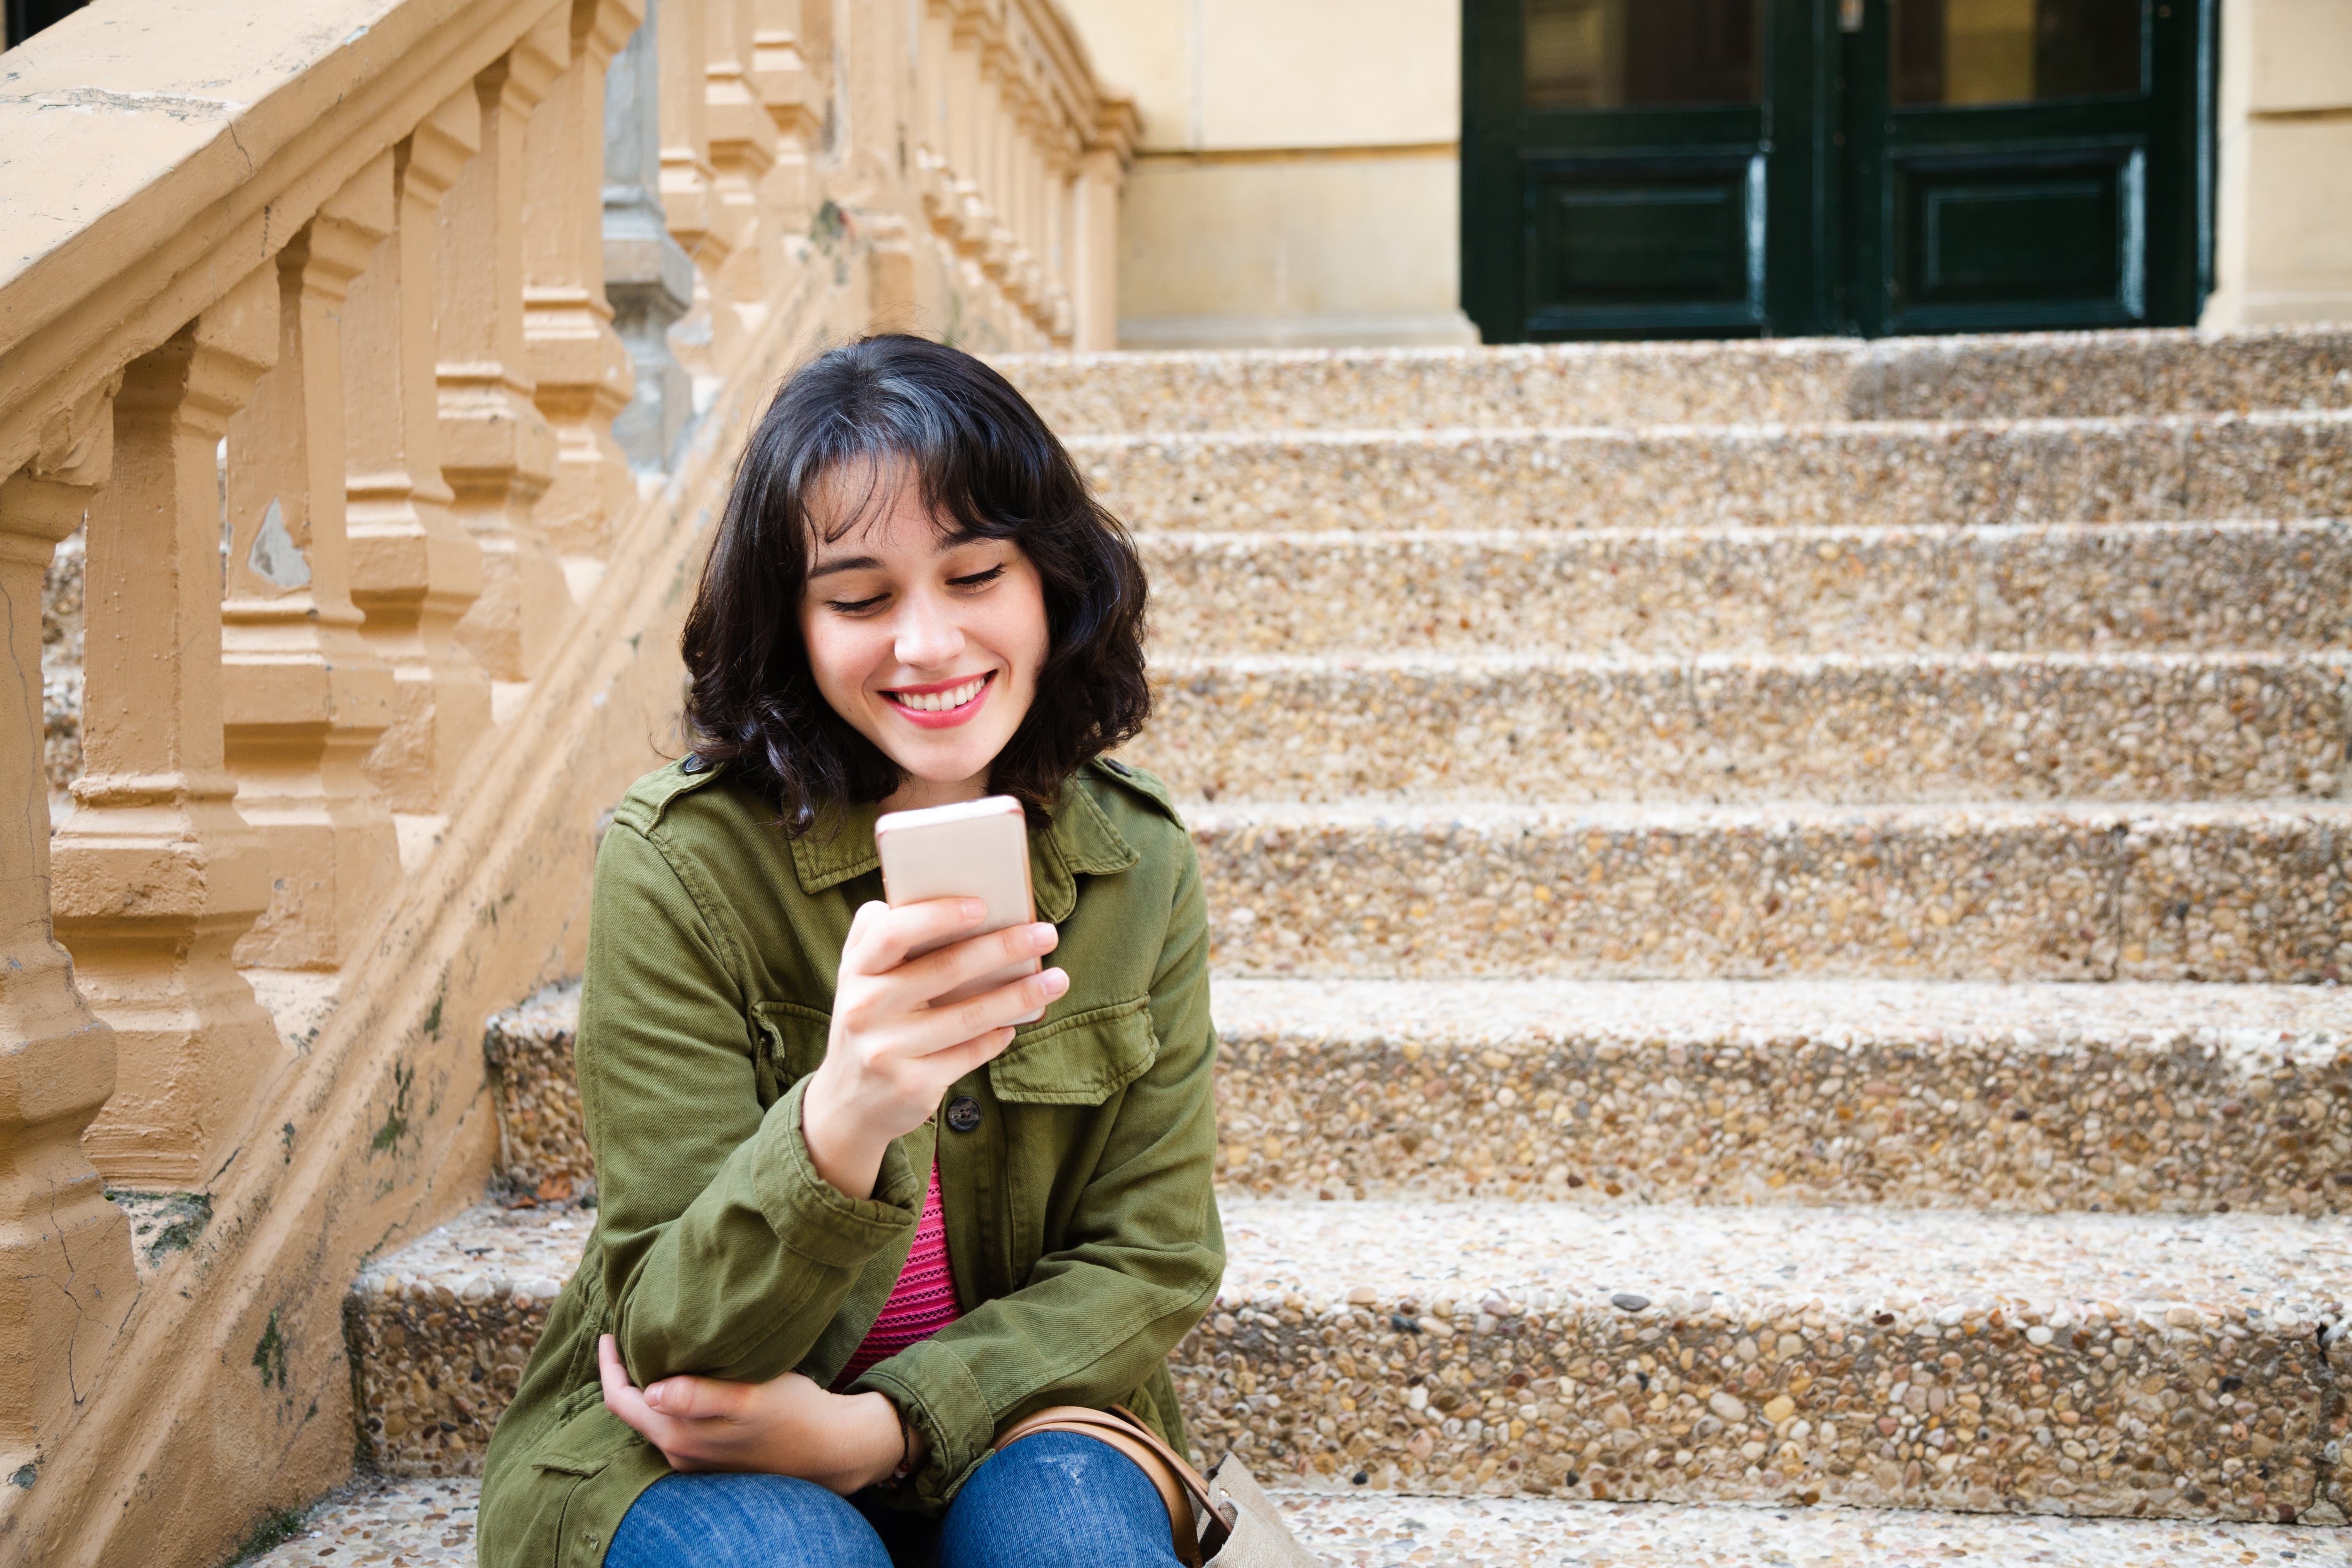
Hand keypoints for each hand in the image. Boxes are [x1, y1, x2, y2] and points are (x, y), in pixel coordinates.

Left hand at [598, 1335, 917, 1490]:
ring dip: (648, 1385)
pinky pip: (675, 1424)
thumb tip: (650, 1390)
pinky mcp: (711, 1457)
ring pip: (654, 1417)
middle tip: (627, 1334)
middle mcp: (678, 1453)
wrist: (828, 1447)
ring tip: (654, 1350)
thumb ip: (697, 1395)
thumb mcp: (747, 1396)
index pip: (620, 1402)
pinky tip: (685, 1377)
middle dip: (625, 1373)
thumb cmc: (791, 1412)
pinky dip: (669, 1398)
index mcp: (678, 1436)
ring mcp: (694, 1459)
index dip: (609, 1367)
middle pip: (632, 1411)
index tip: (609, 1333)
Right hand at [802, 897, 1066, 1198]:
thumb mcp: (857, 978)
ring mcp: (888, 1050)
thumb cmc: (867, 1022)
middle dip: (1003, 948)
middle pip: (945, 970)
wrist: (848, 1104)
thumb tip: (933, 897)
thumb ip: (878, 936)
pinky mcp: (913, 1084)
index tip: (982, 905)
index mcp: (856, 972)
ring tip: (1057, 980)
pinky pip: (969, 1053)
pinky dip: (998, 1036)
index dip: (938, 916)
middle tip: (1047, 934)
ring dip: (1020, 995)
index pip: (893, 933)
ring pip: (968, 1016)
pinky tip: (1017, 1023)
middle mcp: (866, 1010)